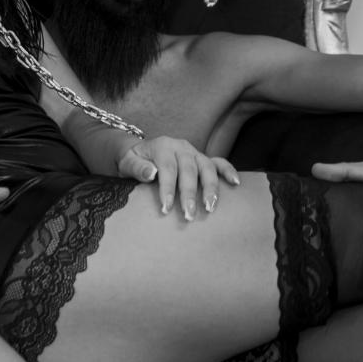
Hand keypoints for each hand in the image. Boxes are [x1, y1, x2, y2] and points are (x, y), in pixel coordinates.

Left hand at [119, 136, 239, 219]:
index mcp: (162, 146)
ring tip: (210, 207)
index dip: (167, 189)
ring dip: (210, 187)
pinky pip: (219, 162)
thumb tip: (151, 174)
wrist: (138, 153)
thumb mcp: (127, 162)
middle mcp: (181, 147)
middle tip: (188, 215)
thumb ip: (136, 167)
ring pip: (206, 167)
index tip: (166, 209)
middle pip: (189, 170)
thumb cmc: (132, 160)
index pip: (167, 168)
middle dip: (189, 194)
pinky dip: (228, 171)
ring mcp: (194, 152)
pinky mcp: (202, 159)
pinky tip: (235, 183)